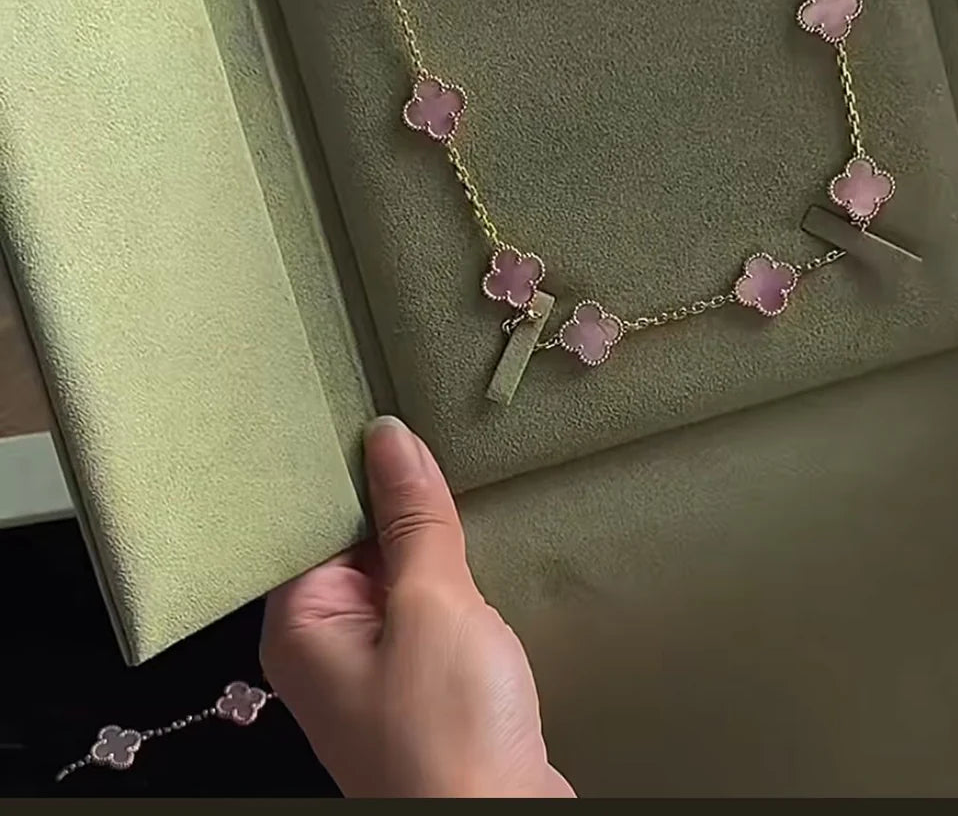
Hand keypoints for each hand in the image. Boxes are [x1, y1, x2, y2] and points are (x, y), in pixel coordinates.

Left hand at [261, 416, 573, 797]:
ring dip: (429, 535)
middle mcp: (328, 645)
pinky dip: (451, 573)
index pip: (310, 523)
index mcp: (301, 626)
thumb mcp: (431, 603)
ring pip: (398, 574)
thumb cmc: (448, 727)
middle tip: (426, 424)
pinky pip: (428, 607)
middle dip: (395, 497)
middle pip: (356, 544)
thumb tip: (388, 436)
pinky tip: (477, 536)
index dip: (346, 468)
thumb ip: (412, 519)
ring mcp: (379, 666)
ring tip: (455, 467)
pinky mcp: (425, 681)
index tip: (375, 409)